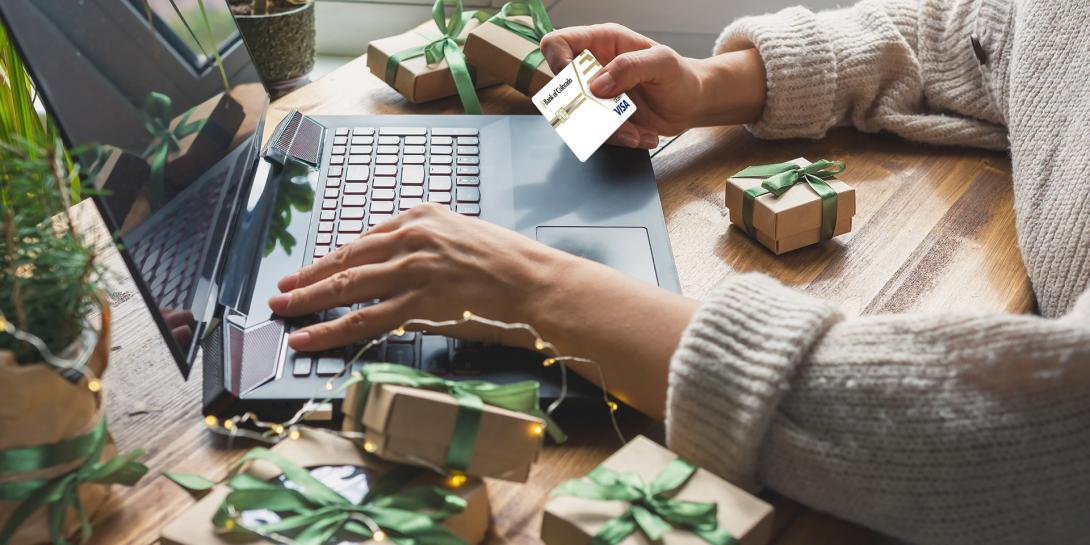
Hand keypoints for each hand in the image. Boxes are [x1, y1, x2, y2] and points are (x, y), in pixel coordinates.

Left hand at [269, 204, 569, 351]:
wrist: (537, 283)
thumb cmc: (510, 263)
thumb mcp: (463, 235)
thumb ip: (429, 244)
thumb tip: (401, 264)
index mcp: (421, 216)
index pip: (363, 240)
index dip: (331, 259)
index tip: (312, 270)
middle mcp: (411, 238)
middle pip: (346, 260)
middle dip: (308, 278)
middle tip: (281, 291)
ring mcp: (412, 270)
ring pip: (346, 289)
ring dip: (308, 302)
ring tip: (282, 313)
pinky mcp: (418, 301)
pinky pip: (362, 319)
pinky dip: (328, 330)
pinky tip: (307, 337)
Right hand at [540, 24, 767, 148]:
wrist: (691, 104)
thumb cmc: (680, 76)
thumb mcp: (663, 63)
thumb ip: (630, 66)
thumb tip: (597, 85)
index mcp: (602, 41)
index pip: (558, 43)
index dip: (557, 62)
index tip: (575, 85)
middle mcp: (593, 67)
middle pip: (564, 90)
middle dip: (589, 110)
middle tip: (619, 115)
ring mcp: (595, 95)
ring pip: (578, 118)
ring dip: (608, 131)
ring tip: (638, 132)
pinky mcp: (601, 119)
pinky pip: (595, 134)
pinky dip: (619, 139)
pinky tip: (643, 135)